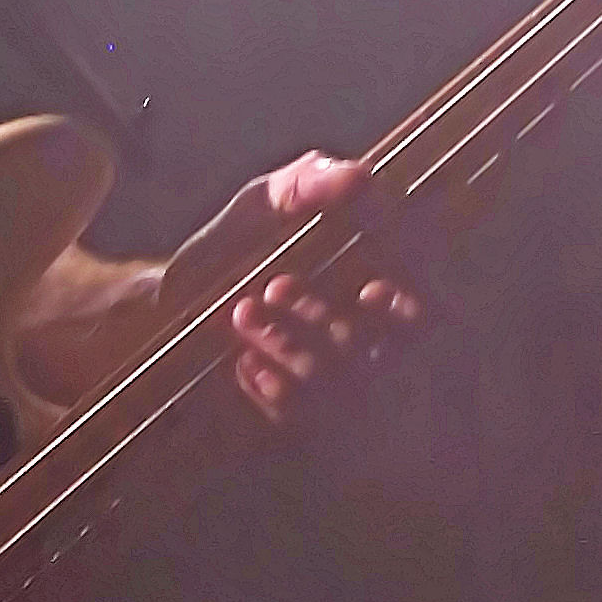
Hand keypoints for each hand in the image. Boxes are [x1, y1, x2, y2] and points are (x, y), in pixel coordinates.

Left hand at [161, 150, 420, 433]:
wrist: (169, 308)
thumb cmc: (232, 248)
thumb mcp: (262, 208)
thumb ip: (307, 185)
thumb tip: (360, 176)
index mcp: (381, 293)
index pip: (432, 314)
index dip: (411, 308)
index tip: (371, 288)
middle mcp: (371, 349)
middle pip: (384, 356)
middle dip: (328, 319)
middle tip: (274, 286)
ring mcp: (338, 393)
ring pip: (342, 391)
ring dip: (293, 348)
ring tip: (242, 312)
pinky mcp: (300, 425)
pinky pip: (304, 424)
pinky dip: (274, 392)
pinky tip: (244, 363)